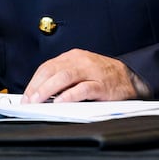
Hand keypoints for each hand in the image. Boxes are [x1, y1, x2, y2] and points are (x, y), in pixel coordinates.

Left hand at [23, 49, 149, 102]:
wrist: (131, 78)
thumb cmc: (104, 77)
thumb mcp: (81, 71)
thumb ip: (63, 79)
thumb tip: (40, 94)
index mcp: (73, 57)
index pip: (47, 67)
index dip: (34, 81)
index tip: (26, 96)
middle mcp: (81, 61)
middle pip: (53, 70)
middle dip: (37, 87)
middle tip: (28, 101)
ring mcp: (92, 72)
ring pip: (64, 77)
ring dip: (48, 90)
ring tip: (39, 101)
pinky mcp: (102, 85)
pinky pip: (83, 89)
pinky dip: (69, 96)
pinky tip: (60, 102)